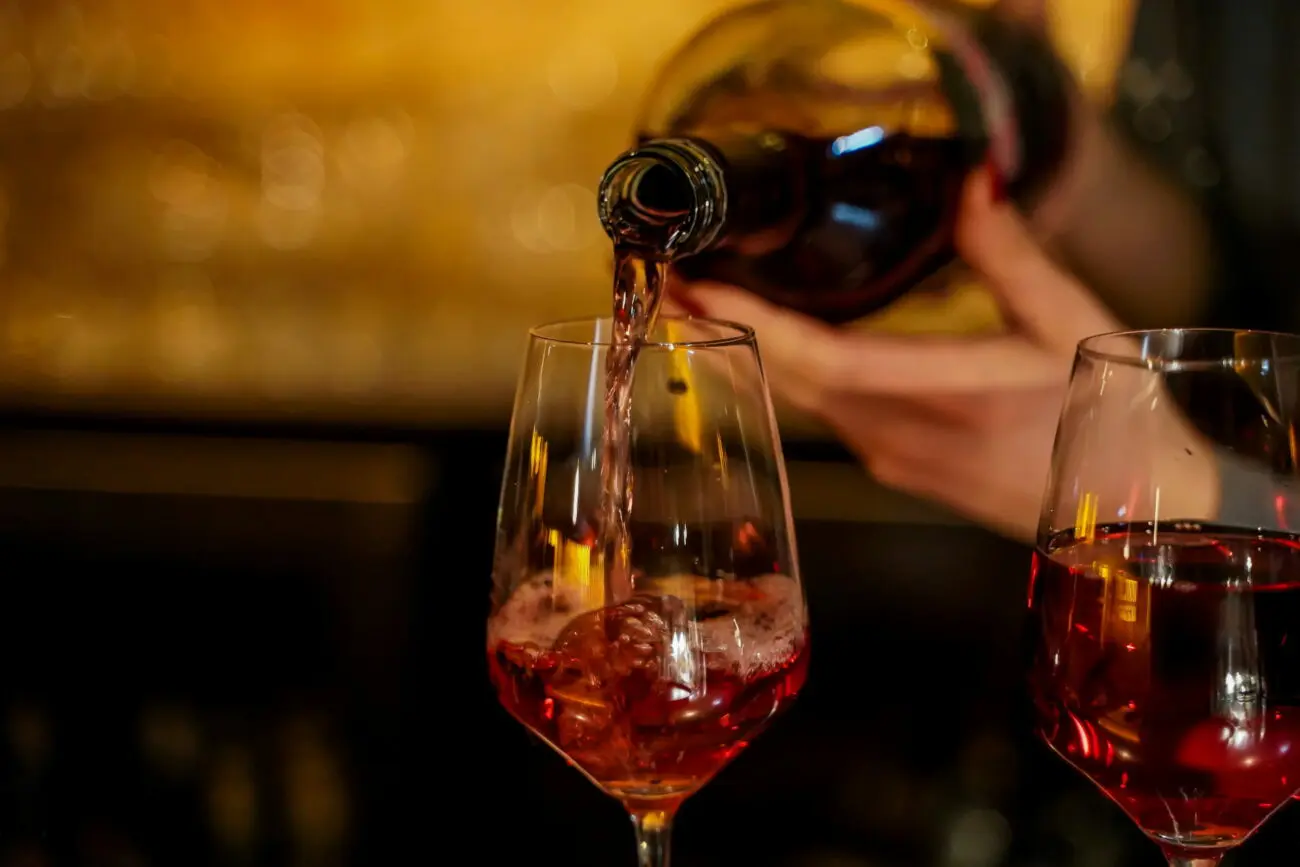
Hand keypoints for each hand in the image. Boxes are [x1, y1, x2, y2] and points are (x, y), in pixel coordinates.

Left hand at [665, 170, 1123, 542]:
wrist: (1128, 512)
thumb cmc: (1107, 417)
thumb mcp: (1070, 322)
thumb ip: (1011, 252)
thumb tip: (971, 178)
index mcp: (948, 395)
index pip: (824, 363)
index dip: (754, 325)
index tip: (701, 285)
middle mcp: (902, 436)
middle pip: (789, 381)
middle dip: (722, 329)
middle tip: (673, 276)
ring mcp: (891, 459)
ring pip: (798, 402)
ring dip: (746, 351)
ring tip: (699, 300)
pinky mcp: (893, 467)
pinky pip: (820, 416)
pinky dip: (782, 373)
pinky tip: (765, 340)